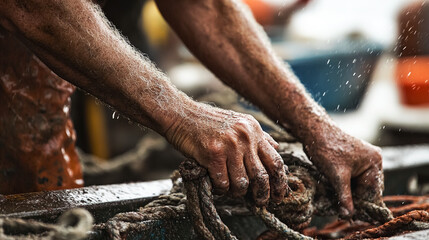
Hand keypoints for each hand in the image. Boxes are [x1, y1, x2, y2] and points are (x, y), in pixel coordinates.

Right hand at [165, 101, 287, 205]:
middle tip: (259, 202)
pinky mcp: (213, 154)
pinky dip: (221, 189)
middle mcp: (245, 137)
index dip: (280, 182)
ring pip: (242, 183)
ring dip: (237, 192)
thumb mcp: (239, 122)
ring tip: (231, 190)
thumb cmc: (208, 122)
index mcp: (254, 130)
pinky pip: (223, 183)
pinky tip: (217, 185)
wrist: (181, 114)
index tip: (279, 195)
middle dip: (262, 194)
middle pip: (262, 176)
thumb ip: (258, 136)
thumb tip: (276, 148)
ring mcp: (230, 145)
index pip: (276, 161)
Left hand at [303, 126, 382, 217]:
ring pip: (358, 184)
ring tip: (337, 201)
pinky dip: (344, 185)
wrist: (314, 132)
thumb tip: (348, 215)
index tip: (351, 216)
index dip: (361, 204)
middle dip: (354, 198)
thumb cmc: (327, 149)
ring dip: (348, 193)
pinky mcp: (352, 160)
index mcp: (374, 162)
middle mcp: (372, 160)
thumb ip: (344, 197)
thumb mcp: (337, 176)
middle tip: (342, 211)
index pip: (372, 191)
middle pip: (366, 188)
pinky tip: (335, 190)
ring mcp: (362, 159)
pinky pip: (352, 177)